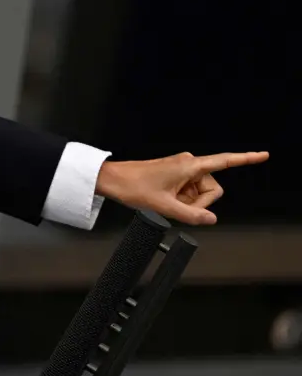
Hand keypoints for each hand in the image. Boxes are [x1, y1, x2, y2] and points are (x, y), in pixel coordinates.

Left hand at [96, 151, 269, 224]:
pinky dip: (181, 199)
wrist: (112, 180)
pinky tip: (166, 200)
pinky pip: (188, 190)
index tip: (263, 155)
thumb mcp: (165, 207)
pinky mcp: (174, 173)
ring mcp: (181, 168)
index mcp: (190, 166)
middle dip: (199, 203)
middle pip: (211, 188)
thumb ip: (192, 216)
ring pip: (199, 192)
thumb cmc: (134, 187)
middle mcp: (188, 163)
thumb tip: (211, 219)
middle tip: (176, 206)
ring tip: (167, 202)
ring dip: (188, 202)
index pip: (225, 161)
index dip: (246, 159)